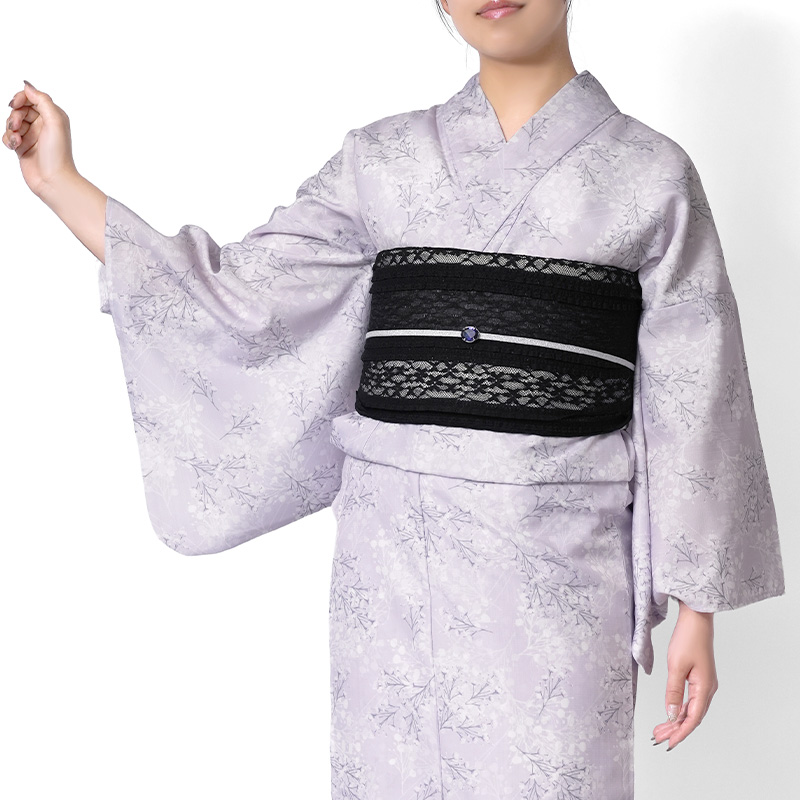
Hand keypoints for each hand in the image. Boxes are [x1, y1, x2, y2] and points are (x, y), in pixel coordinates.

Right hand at [4, 80, 78, 199]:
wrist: (53, 181)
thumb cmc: (57, 154)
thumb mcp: (55, 121)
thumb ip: (42, 100)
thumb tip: (27, 85)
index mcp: (53, 116)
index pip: (32, 98)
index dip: (21, 98)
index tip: (15, 104)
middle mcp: (43, 125)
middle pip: (20, 109)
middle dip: (15, 115)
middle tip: (17, 126)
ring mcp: (32, 136)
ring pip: (12, 122)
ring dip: (11, 128)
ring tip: (17, 139)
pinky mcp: (23, 147)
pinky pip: (8, 136)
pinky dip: (8, 139)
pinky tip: (15, 146)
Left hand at [652, 599, 717, 750]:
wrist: (696, 619)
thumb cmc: (687, 638)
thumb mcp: (676, 665)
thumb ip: (673, 691)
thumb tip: (671, 713)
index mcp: (705, 688)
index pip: (692, 719)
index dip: (680, 733)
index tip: (668, 743)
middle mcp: (708, 689)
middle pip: (692, 716)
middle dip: (675, 729)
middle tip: (657, 737)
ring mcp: (704, 683)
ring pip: (691, 709)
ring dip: (676, 720)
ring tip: (660, 729)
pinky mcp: (699, 677)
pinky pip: (691, 700)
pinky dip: (679, 708)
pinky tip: (670, 713)